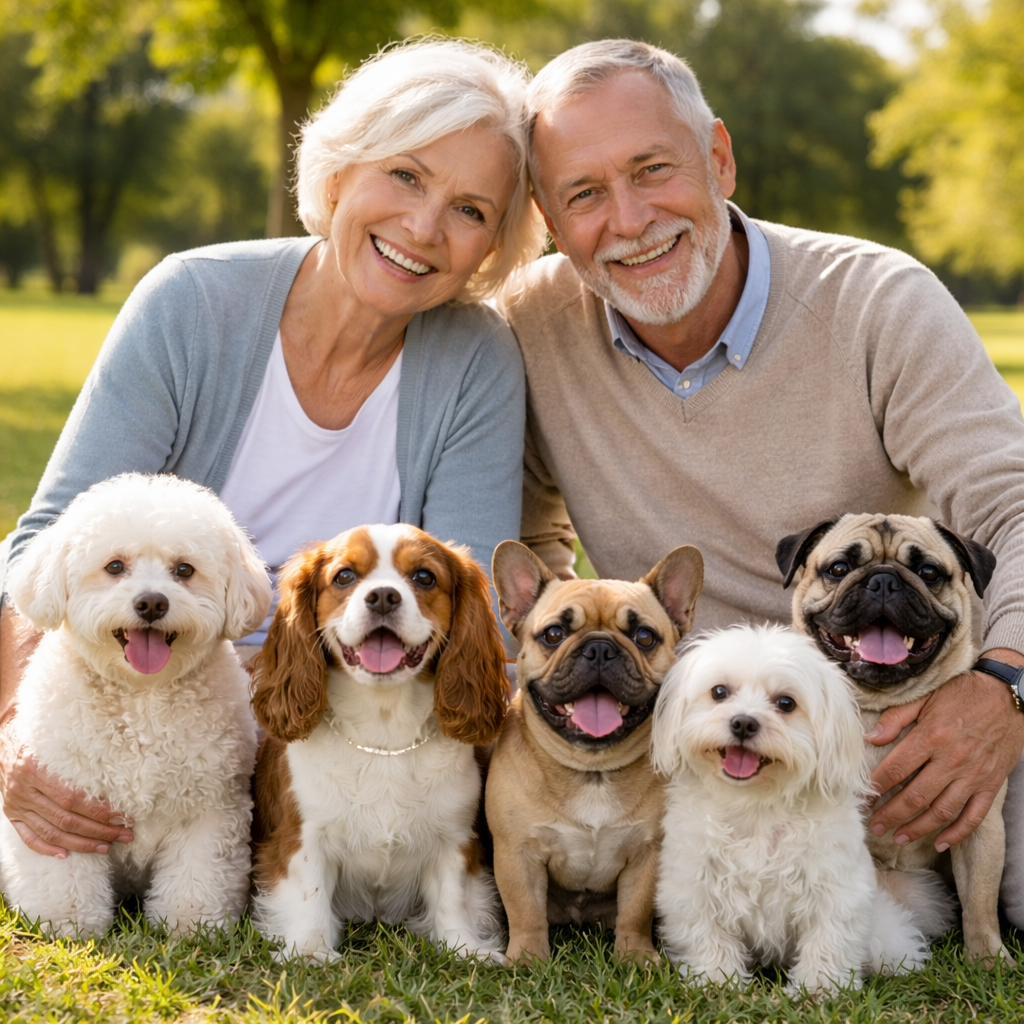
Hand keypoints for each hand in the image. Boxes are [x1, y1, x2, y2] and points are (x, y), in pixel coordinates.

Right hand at [0, 726, 133, 856]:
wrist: (2, 740)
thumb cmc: (37, 737)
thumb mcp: (54, 740)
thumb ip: (77, 756)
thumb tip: (114, 772)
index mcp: (35, 769)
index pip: (72, 799)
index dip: (99, 811)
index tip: (123, 816)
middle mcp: (23, 791)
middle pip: (66, 819)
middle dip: (98, 830)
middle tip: (124, 835)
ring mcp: (16, 806)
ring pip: (51, 833)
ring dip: (81, 843)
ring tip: (105, 847)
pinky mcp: (12, 815)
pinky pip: (29, 838)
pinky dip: (47, 848)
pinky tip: (66, 855)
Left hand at [867, 650, 1023, 850]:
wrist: (1007, 694)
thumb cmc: (960, 693)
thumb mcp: (923, 697)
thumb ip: (896, 718)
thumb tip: (871, 739)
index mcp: (931, 736)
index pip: (896, 769)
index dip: (876, 787)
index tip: (863, 798)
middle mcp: (952, 760)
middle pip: (915, 797)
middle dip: (891, 815)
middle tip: (875, 826)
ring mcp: (974, 775)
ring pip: (942, 812)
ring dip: (918, 828)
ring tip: (898, 837)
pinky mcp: (991, 784)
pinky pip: (974, 816)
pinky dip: (957, 833)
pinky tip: (939, 842)